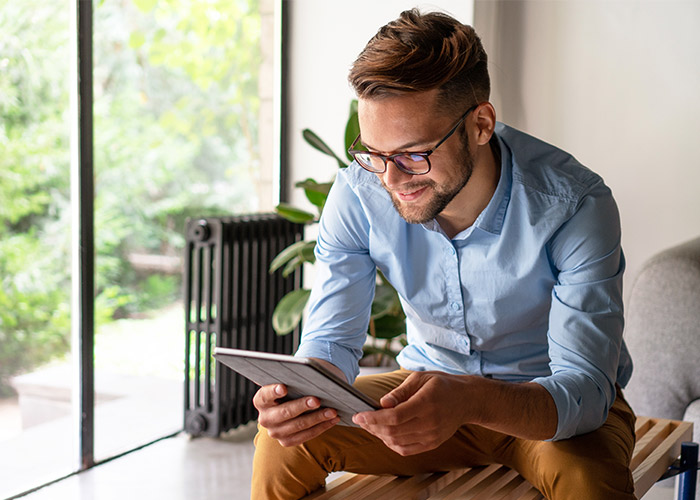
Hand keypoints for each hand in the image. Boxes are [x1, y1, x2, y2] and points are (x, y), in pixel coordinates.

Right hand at [253, 383, 340, 446]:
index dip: (274, 391)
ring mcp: (275, 432)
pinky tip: (333, 419)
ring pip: (298, 426)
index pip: (265, 395)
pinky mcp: (286, 441)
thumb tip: (312, 377)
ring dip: (317, 418)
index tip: (284, 388)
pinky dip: (322, 427)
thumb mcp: (288, 382)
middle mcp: (265, 418)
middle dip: (302, 406)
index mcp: (261, 400)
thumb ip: (293, 380)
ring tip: (332, 411)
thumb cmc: (291, 388)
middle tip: (317, 400)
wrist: (290, 404)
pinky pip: (306, 435)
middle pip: (284, 412)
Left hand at [351, 371, 467, 455]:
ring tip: (370, 425)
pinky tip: (384, 434)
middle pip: (393, 432)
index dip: (373, 418)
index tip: (358, 415)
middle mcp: (429, 423)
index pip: (394, 417)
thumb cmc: (441, 385)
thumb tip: (382, 403)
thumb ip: (400, 392)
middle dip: (372, 427)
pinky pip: (406, 449)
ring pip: (397, 443)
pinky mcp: (432, 443)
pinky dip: (391, 444)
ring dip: (379, 436)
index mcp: (426, 403)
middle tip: (361, 419)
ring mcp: (432, 436)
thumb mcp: (420, 378)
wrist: (466, 400)